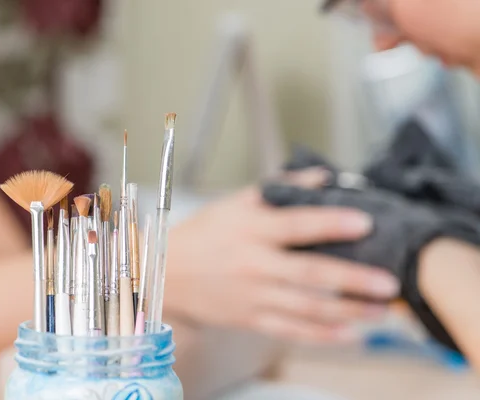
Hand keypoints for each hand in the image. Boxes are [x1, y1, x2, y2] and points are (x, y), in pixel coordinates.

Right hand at [164, 187, 398, 342]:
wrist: (169, 274)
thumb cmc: (205, 234)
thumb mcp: (235, 204)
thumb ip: (279, 189)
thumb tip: (322, 177)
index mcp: (250, 230)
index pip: (295, 225)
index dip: (331, 223)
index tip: (365, 223)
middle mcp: (254, 264)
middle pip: (309, 273)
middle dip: (352, 279)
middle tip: (389, 282)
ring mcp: (253, 295)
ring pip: (306, 307)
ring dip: (347, 311)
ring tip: (380, 312)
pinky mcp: (250, 318)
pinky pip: (290, 330)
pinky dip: (321, 335)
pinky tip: (349, 335)